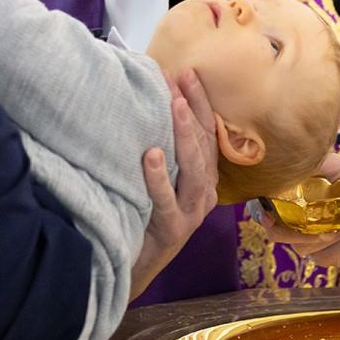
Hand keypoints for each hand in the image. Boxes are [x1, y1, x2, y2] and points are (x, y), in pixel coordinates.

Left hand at [129, 69, 218, 300]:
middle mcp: (204, 193)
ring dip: (183, 135)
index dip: (199, 102)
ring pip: (194, 170)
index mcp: (204, 178)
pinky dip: (159, 178)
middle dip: (193, 109)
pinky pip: (166, 201)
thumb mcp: (157, 178)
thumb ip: (160, 147)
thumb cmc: (143, 214)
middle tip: (181, 80)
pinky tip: (151, 156)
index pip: (207, 133)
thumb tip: (147, 101)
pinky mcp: (173, 230)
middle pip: (204, 145)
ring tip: (174, 107)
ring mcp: (191, 213)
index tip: (187, 73)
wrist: (132, 266)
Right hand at [260, 153, 339, 267]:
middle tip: (314, 221)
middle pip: (276, 234)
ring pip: (301, 247)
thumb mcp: (332, 163)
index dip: (260, 211)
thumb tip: (287, 155)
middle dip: (292, 231)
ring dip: (326, 234)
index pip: (262, 208)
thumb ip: (307, 161)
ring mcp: (309, 241)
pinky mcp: (327, 256)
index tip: (268, 213)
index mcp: (290, 198)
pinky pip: (323, 257)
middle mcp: (295, 221)